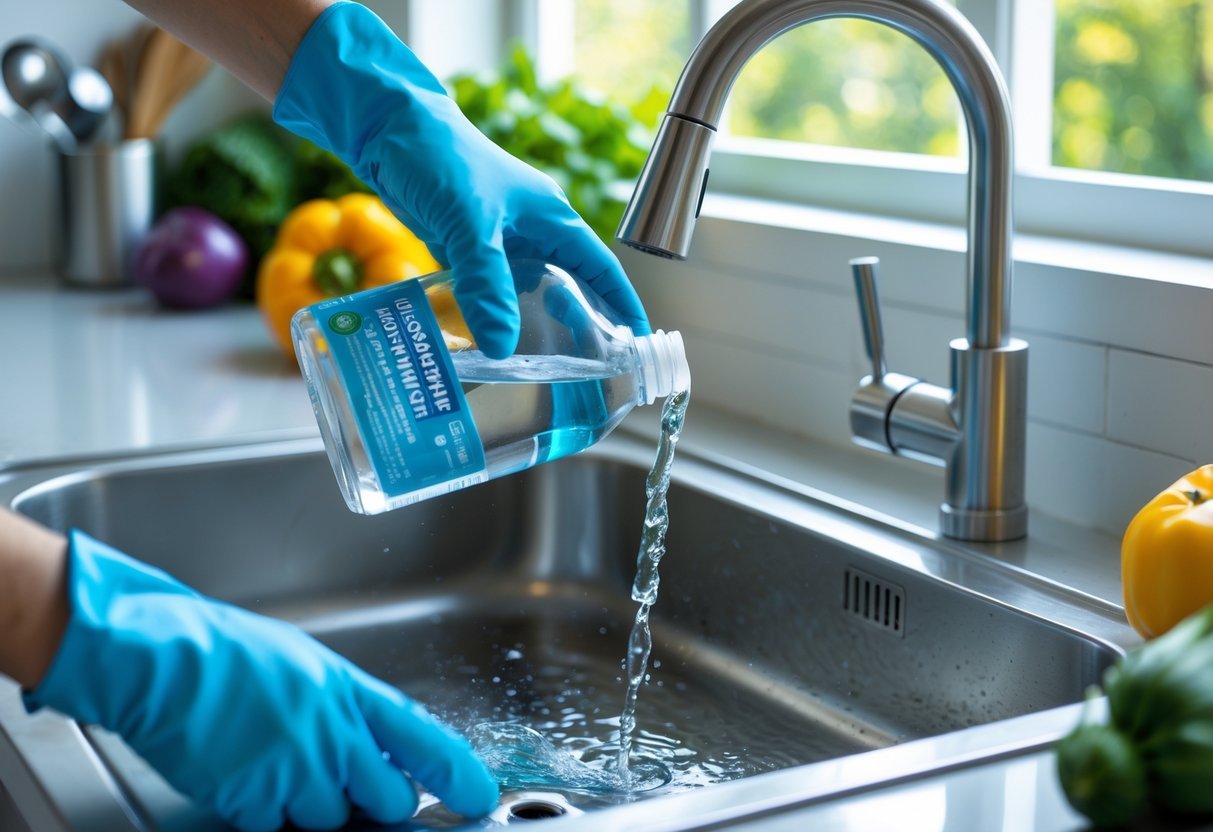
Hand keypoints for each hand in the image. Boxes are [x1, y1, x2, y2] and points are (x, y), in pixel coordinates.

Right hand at [23, 530, 497, 831]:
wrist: (161, 659)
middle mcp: (333, 731)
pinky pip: (276, 825)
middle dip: (376, 801)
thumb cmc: (224, 653)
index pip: (424, 737)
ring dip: (310, 804)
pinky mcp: (256, 799)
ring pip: (331, 817)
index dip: (457, 773)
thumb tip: (365, 741)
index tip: (478, 796)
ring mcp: (297, 768)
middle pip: (388, 796)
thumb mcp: (303, 665)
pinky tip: (243, 773)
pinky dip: (264, 811)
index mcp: (349, 690)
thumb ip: (340, 706)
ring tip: (273, 762)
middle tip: (343, 781)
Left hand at [273, 1, 649, 358]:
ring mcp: (500, 240)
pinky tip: (488, 341)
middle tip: (590, 367)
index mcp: (552, 219)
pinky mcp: (468, 247)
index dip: (622, 304)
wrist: (389, 129)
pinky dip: (494, 314)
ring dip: (534, 324)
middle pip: (569, 285)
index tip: (638, 340)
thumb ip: (488, 286)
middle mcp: (533, 232)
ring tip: (542, 366)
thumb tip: (503, 347)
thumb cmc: (441, 160)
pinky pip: (490, 289)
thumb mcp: (471, 226)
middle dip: (582, 323)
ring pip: (527, 291)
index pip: (601, 268)